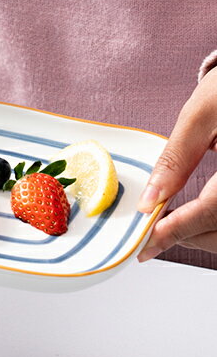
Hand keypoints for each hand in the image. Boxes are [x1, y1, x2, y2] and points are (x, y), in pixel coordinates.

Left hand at [137, 68, 216, 260]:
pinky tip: (197, 215)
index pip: (212, 212)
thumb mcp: (201, 114)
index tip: (145, 242)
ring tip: (172, 220)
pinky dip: (215, 227)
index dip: (176, 231)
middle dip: (187, 236)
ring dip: (202, 235)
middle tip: (153, 228)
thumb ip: (175, 158)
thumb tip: (149, 200)